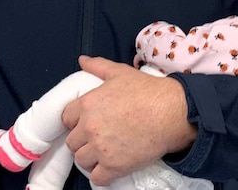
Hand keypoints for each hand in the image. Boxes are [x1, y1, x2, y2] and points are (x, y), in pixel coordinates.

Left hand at [61, 56, 196, 185]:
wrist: (171, 112)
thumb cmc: (147, 91)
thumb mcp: (120, 73)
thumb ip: (98, 66)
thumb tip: (82, 60)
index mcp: (87, 104)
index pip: (66, 118)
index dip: (75, 121)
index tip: (86, 123)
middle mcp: (90, 127)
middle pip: (72, 142)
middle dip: (82, 140)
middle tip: (97, 138)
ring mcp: (101, 148)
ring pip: (81, 160)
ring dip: (90, 158)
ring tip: (104, 153)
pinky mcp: (114, 166)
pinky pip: (97, 178)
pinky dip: (101, 175)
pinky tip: (110, 167)